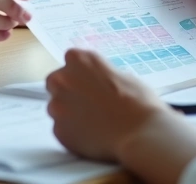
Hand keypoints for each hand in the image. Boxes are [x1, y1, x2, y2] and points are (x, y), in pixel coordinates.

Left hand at [45, 49, 164, 161]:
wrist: (139, 135)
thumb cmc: (139, 103)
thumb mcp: (125, 77)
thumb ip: (103, 75)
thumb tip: (100, 81)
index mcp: (79, 59)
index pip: (72, 60)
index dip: (81, 73)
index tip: (90, 82)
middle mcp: (62, 79)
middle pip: (56, 82)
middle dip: (68, 91)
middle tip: (87, 103)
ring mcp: (57, 106)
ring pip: (56, 107)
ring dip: (69, 113)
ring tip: (92, 123)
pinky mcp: (58, 130)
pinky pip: (61, 129)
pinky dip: (72, 133)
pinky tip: (91, 136)